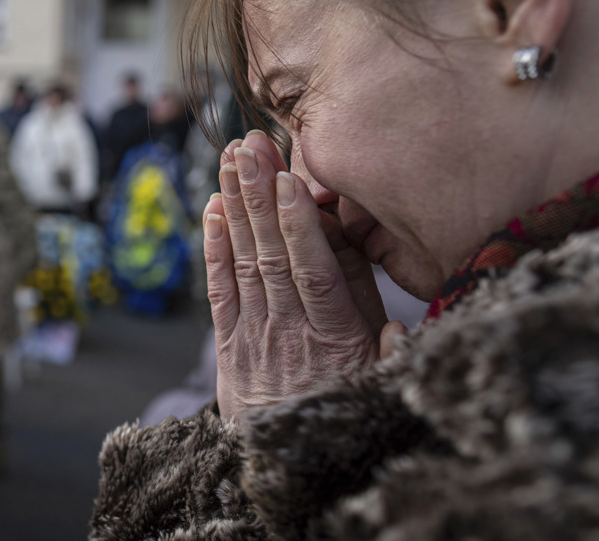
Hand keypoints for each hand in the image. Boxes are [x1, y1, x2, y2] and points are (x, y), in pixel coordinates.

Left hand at [206, 132, 390, 419]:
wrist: (293, 467)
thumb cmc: (350, 411)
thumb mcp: (383, 385)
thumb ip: (392, 350)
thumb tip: (403, 326)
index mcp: (336, 338)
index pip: (313, 272)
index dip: (298, 224)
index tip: (289, 179)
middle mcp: (289, 331)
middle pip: (271, 254)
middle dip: (259, 196)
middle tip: (248, 147)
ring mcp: (255, 335)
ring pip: (243, 262)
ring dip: (236, 207)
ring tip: (231, 162)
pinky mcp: (230, 343)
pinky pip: (220, 289)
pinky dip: (214, 247)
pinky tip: (211, 210)